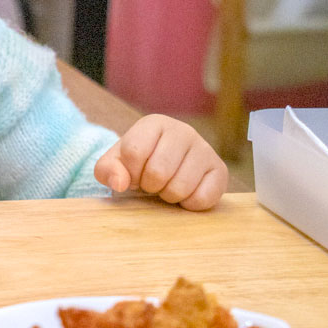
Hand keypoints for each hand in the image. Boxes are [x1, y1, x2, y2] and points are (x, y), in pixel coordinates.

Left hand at [94, 114, 227, 210]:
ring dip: (168, 196)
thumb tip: (119, 183)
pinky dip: (188, 204)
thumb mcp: (115, 163)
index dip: (130, 172)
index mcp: (154, 123)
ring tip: (167, 186)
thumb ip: (107, 170)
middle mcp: (183, 130)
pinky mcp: (220, 170)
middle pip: (158, 171)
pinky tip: (185, 194)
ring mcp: (205, 149)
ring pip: (181, 186)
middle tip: (151, 183)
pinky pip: (202, 198)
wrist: (168, 168)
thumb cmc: (138, 163)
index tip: (134, 174)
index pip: (134, 151)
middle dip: (149, 186)